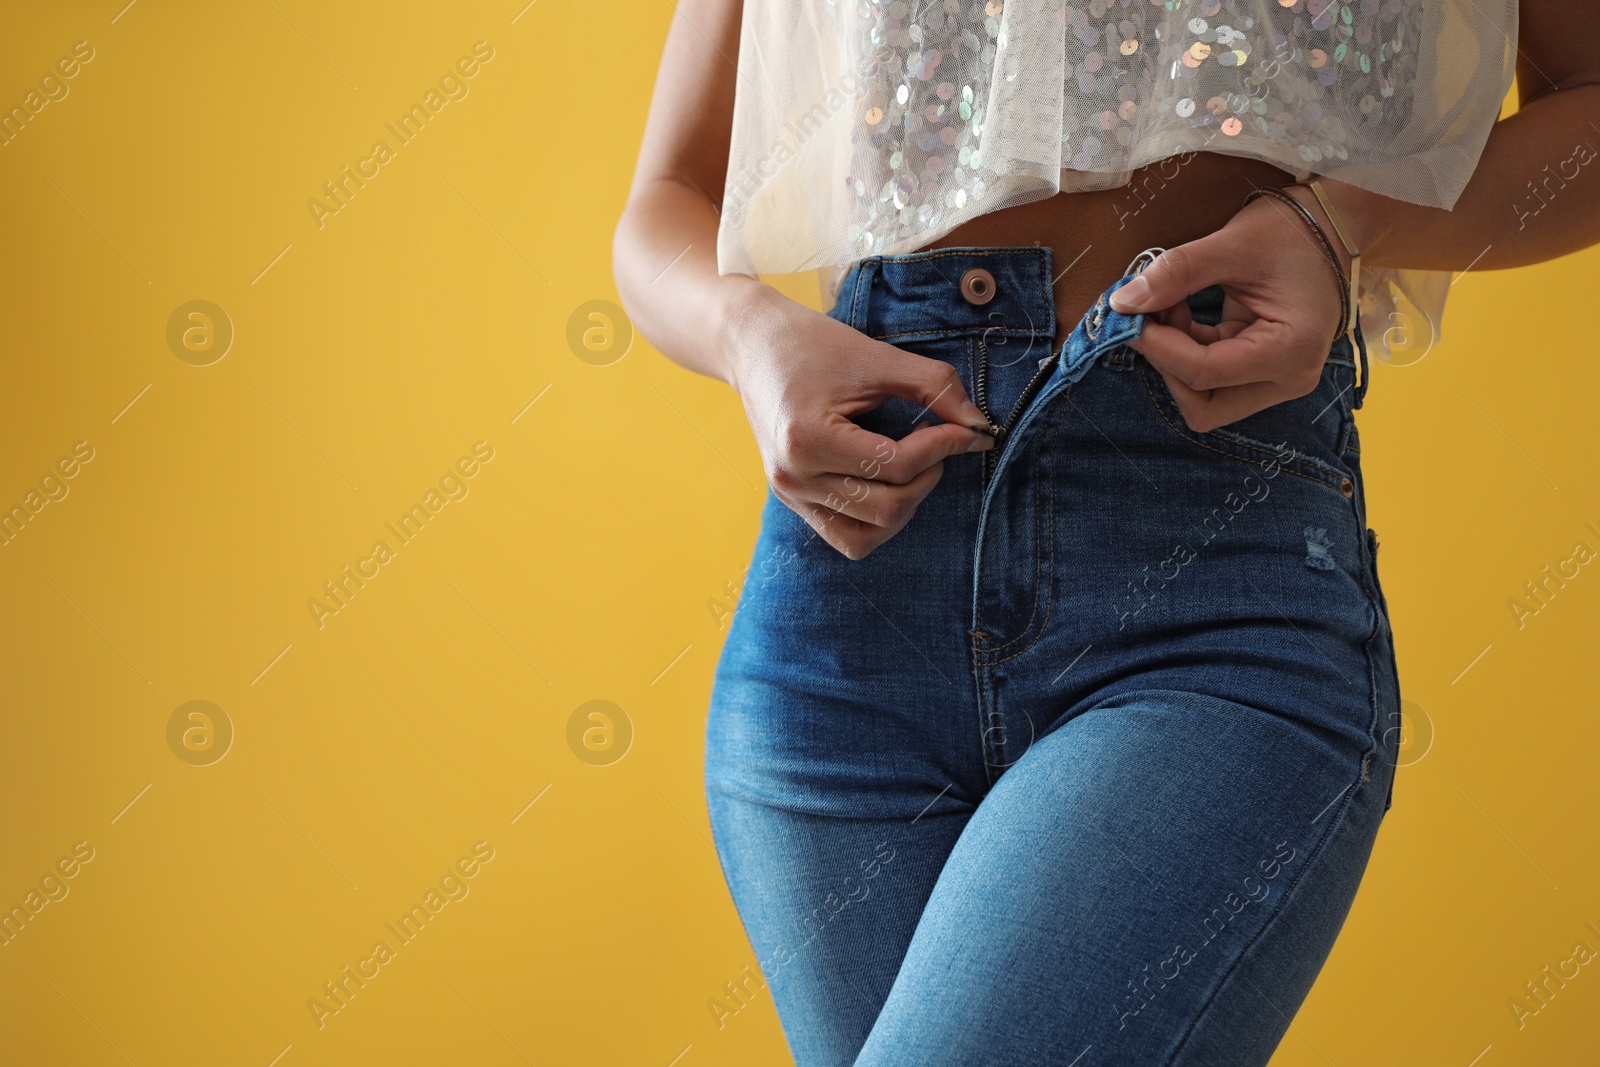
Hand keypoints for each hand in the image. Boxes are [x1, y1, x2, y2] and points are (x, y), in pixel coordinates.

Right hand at [721, 288, 994, 559]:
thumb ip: (934, 387)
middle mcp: (794, 477)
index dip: (944, 447)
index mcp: (808, 440)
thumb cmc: (813, 344)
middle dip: (928, 478)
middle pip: (886, 508)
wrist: (754, 345)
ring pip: (866, 536)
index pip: (895, 466)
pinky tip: (888, 482)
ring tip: (913, 467)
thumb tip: (979, 425)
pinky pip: (845, 536)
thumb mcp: (878, 357)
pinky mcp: (792, 500)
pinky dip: (876, 520)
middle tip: (939, 442)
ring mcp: (790, 494)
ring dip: (904, 507)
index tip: (968, 428)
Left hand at [1108, 185, 1349, 431]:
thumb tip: (1123, 303)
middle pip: (1203, 406)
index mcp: (1290, 352)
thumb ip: (1176, 273)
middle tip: (1150, 315)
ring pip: (1203, 398)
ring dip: (1174, 358)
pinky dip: (1184, 350)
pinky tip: (1181, 310)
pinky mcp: (1262, 372)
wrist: (1332, 226)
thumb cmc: (1292, 231)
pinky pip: (1209, 379)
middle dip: (1168, 364)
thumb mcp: (1231, 243)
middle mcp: (1288, 379)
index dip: (1158, 348)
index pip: (1205, 374)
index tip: (1129, 315)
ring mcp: (1276, 380)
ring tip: (1170, 305)